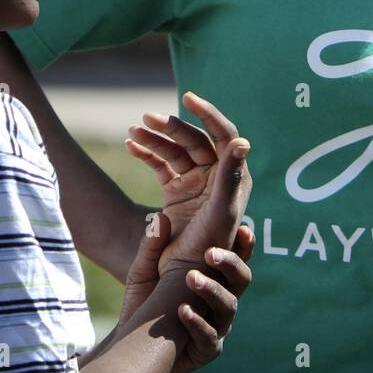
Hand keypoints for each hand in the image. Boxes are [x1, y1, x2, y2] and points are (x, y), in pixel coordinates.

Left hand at [117, 213, 254, 372]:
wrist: (130, 343)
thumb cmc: (144, 302)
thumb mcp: (144, 270)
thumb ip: (152, 246)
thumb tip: (161, 217)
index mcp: (214, 278)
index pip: (236, 258)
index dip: (245, 245)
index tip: (243, 229)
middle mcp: (221, 300)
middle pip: (241, 280)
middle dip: (231, 264)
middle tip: (211, 253)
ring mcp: (217, 326)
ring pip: (228, 306)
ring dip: (212, 290)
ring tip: (191, 279)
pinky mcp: (206, 349)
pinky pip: (210, 337)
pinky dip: (198, 323)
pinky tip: (182, 311)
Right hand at [125, 90, 251, 275]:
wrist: (184, 276)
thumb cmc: (210, 245)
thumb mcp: (222, 210)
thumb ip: (230, 175)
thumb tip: (242, 141)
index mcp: (232, 176)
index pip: (223, 134)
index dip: (208, 113)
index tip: (188, 97)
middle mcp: (215, 176)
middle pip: (193, 140)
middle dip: (170, 127)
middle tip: (147, 118)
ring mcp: (194, 182)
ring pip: (173, 150)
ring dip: (154, 138)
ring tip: (133, 131)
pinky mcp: (176, 192)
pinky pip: (160, 165)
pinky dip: (146, 154)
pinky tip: (130, 145)